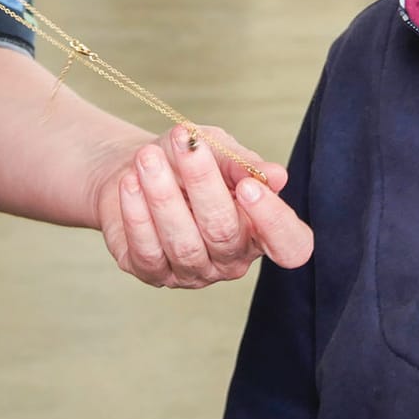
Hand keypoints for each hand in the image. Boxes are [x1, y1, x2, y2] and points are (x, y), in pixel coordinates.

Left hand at [95, 125, 312, 287]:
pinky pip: (147, 252)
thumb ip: (243, 163)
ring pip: (183, 244)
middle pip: (225, 233)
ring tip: (147, 158)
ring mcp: (192, 272)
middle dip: (203, 185)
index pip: (289, 245)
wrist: (140, 165)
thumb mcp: (218, 149)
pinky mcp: (152, 273)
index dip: (274, 221)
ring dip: (162, 197)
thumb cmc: (188, 159)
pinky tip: (130, 184)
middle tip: (184, 145)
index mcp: (260, 230)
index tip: (248, 186)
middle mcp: (230, 258)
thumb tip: (276, 176)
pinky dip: (137, 215)